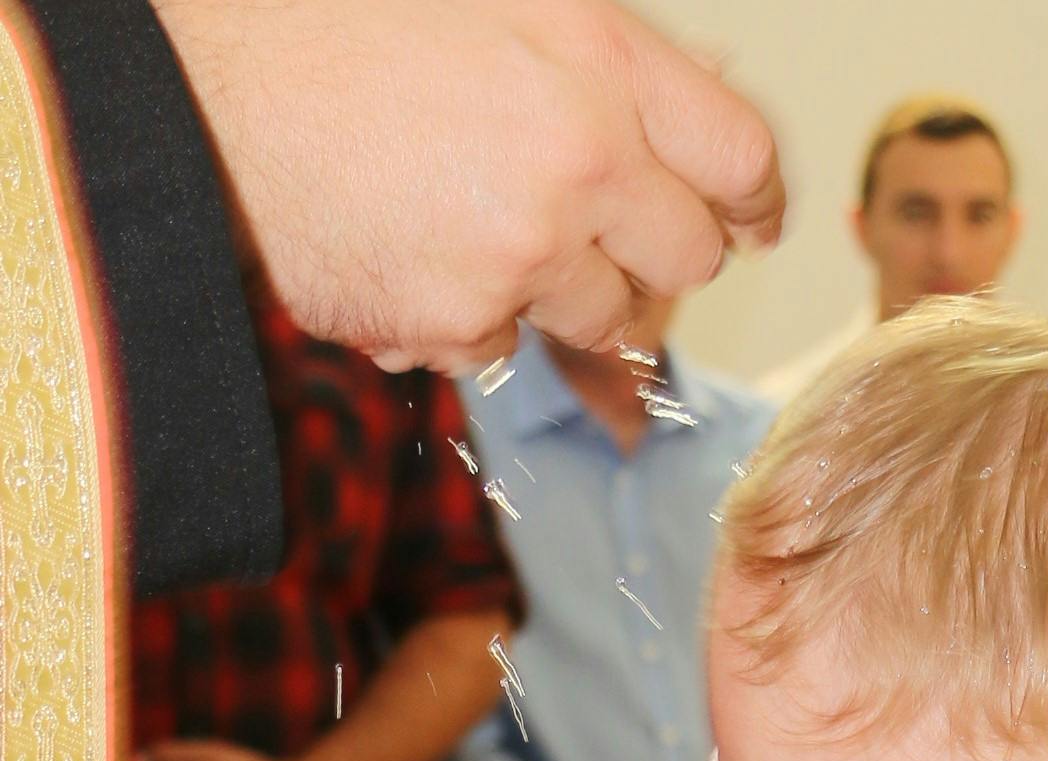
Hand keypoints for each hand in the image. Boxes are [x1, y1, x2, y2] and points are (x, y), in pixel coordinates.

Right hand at [153, 0, 784, 367]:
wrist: (201, 87)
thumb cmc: (330, 23)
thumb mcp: (489, 1)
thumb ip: (592, 68)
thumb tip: (666, 137)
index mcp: (597, 59)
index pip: (739, 155)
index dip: (752, 195)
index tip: (750, 216)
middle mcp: (581, 161)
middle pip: (688, 256)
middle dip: (656, 251)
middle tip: (599, 228)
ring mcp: (522, 255)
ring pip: (598, 314)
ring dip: (556, 286)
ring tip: (468, 218)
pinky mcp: (458, 322)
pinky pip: (500, 344)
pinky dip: (463, 312)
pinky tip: (401, 246)